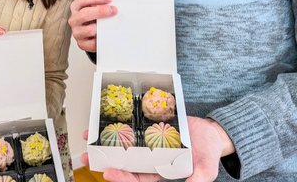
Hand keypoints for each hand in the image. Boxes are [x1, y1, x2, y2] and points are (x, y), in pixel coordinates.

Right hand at [68, 0, 116, 51]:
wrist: (89, 32)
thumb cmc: (93, 16)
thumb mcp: (94, 6)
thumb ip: (101, 3)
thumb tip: (114, 4)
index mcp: (76, 6)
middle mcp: (74, 19)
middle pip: (84, 14)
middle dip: (100, 11)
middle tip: (113, 10)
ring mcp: (77, 32)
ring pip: (89, 30)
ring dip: (101, 27)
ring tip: (110, 25)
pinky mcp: (81, 43)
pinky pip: (92, 43)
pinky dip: (101, 40)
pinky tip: (106, 36)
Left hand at [81, 116, 234, 181]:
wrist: (211, 133)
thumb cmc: (208, 151)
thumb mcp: (206, 167)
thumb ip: (198, 177)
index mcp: (160, 171)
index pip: (138, 178)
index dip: (122, 177)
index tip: (109, 172)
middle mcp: (151, 159)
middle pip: (124, 163)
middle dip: (105, 161)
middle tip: (88, 157)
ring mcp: (148, 144)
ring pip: (124, 146)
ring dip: (106, 143)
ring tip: (89, 138)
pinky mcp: (148, 129)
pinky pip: (131, 129)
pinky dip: (118, 127)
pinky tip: (105, 123)